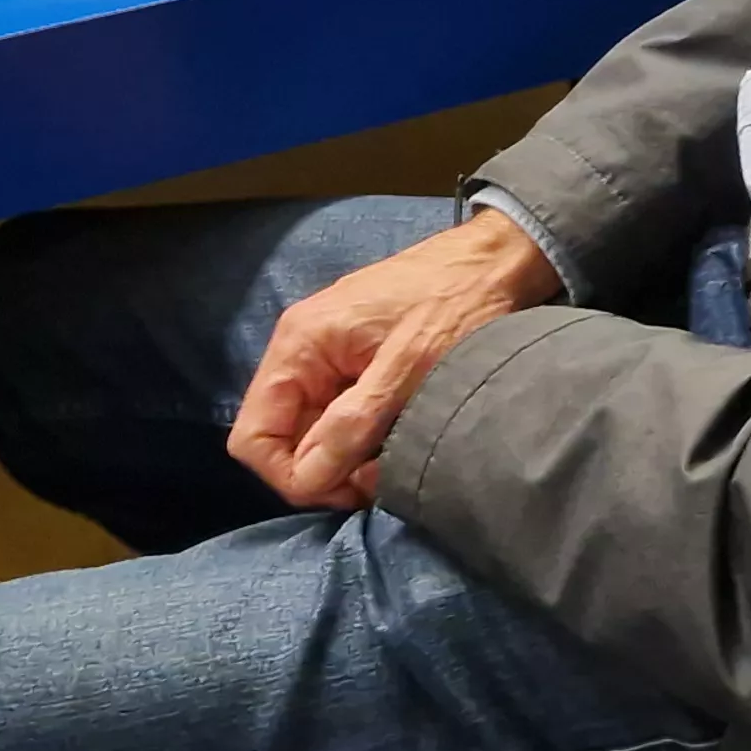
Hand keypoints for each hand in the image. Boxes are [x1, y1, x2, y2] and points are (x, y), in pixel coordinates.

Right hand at [228, 210, 558, 511]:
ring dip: (349, 459)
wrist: (497, 261)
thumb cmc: (456, 305)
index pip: (252, 439)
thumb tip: (308, 479)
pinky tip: (401, 439)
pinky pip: (342, 418)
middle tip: (379, 478)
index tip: (346, 488)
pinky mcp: (356, 365)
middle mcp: (301, 352)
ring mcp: (328, 358)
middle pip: (283, 440)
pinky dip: (365, 440)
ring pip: (315, 434)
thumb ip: (352, 424)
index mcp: (299, 346)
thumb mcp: (407, 370)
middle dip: (326, 471)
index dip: (292, 476)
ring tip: (396, 459)